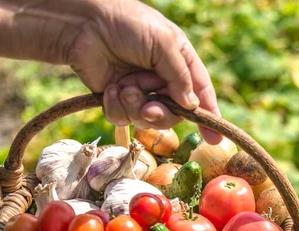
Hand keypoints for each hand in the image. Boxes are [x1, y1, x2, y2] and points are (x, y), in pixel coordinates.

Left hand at [67, 0, 221, 142]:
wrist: (83, 24)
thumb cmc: (128, 24)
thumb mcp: (163, 43)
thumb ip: (180, 76)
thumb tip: (192, 105)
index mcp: (180, 63)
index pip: (200, 94)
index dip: (208, 116)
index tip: (215, 139)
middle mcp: (162, 80)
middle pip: (174, 114)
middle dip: (161, 114)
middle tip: (149, 108)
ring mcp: (139, 91)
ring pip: (147, 120)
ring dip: (135, 107)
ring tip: (123, 87)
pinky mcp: (116, 99)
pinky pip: (123, 119)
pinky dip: (116, 107)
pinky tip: (109, 90)